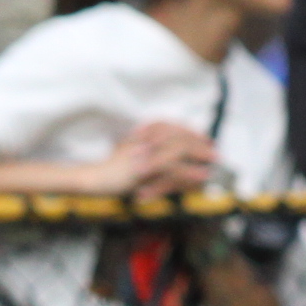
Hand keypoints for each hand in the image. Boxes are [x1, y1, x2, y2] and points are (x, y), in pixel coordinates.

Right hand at [87, 118, 220, 197]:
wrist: (92, 179)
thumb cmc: (110, 174)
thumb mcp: (134, 163)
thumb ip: (151, 160)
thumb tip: (171, 166)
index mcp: (141, 134)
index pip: (170, 127)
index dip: (189, 132)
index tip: (203, 138)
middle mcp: (144, 138)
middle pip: (177, 134)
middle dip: (198, 141)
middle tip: (213, 149)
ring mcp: (144, 152)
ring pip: (178, 148)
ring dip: (198, 153)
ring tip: (212, 160)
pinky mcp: (144, 167)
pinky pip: (171, 168)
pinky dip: (189, 171)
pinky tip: (200, 175)